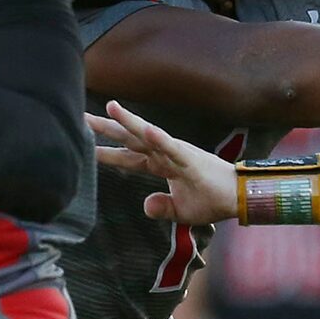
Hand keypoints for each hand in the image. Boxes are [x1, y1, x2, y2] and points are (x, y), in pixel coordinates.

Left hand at [92, 101, 238, 225]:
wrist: (239, 198)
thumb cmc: (212, 200)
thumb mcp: (181, 211)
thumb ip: (162, 208)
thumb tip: (146, 206)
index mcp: (160, 164)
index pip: (126, 157)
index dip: (105, 152)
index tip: (83, 144)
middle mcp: (165, 153)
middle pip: (130, 139)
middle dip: (105, 128)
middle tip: (80, 115)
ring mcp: (177, 153)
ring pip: (148, 135)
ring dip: (130, 122)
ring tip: (109, 107)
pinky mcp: (191, 158)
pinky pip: (172, 148)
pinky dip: (159, 139)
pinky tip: (146, 130)